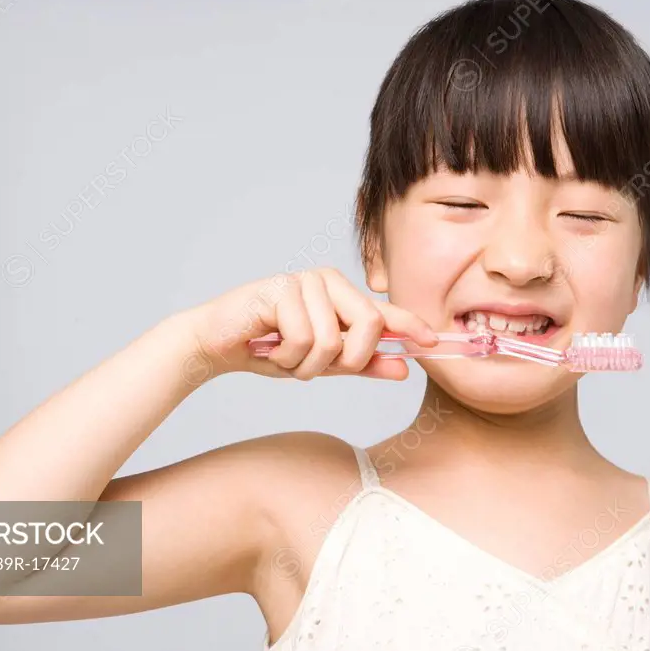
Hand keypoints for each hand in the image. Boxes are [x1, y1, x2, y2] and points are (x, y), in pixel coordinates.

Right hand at [191, 268, 438, 380]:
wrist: (217, 345)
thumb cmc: (269, 349)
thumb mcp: (322, 363)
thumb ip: (361, 364)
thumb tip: (403, 368)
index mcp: (341, 295)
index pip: (384, 311)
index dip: (411, 326)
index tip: (432, 341)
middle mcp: (327, 282)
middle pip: (370, 324)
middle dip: (349, 360)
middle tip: (315, 368)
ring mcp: (304, 282)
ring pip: (333, 339)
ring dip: (306, 364)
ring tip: (283, 356)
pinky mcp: (280, 289)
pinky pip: (304, 338)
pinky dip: (286, 357)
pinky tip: (268, 348)